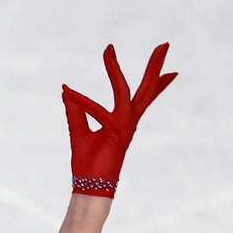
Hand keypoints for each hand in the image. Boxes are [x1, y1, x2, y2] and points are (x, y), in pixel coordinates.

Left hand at [61, 43, 176, 196]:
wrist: (90, 188)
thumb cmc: (88, 164)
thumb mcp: (79, 132)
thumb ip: (75, 111)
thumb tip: (66, 91)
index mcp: (124, 121)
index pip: (141, 97)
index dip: (154, 81)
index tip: (166, 69)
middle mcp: (128, 121)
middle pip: (145, 90)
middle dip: (155, 67)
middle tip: (165, 44)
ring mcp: (124, 127)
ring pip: (128, 93)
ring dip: (116, 70)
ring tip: (111, 51)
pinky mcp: (114, 134)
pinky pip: (98, 112)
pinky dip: (81, 102)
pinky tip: (67, 90)